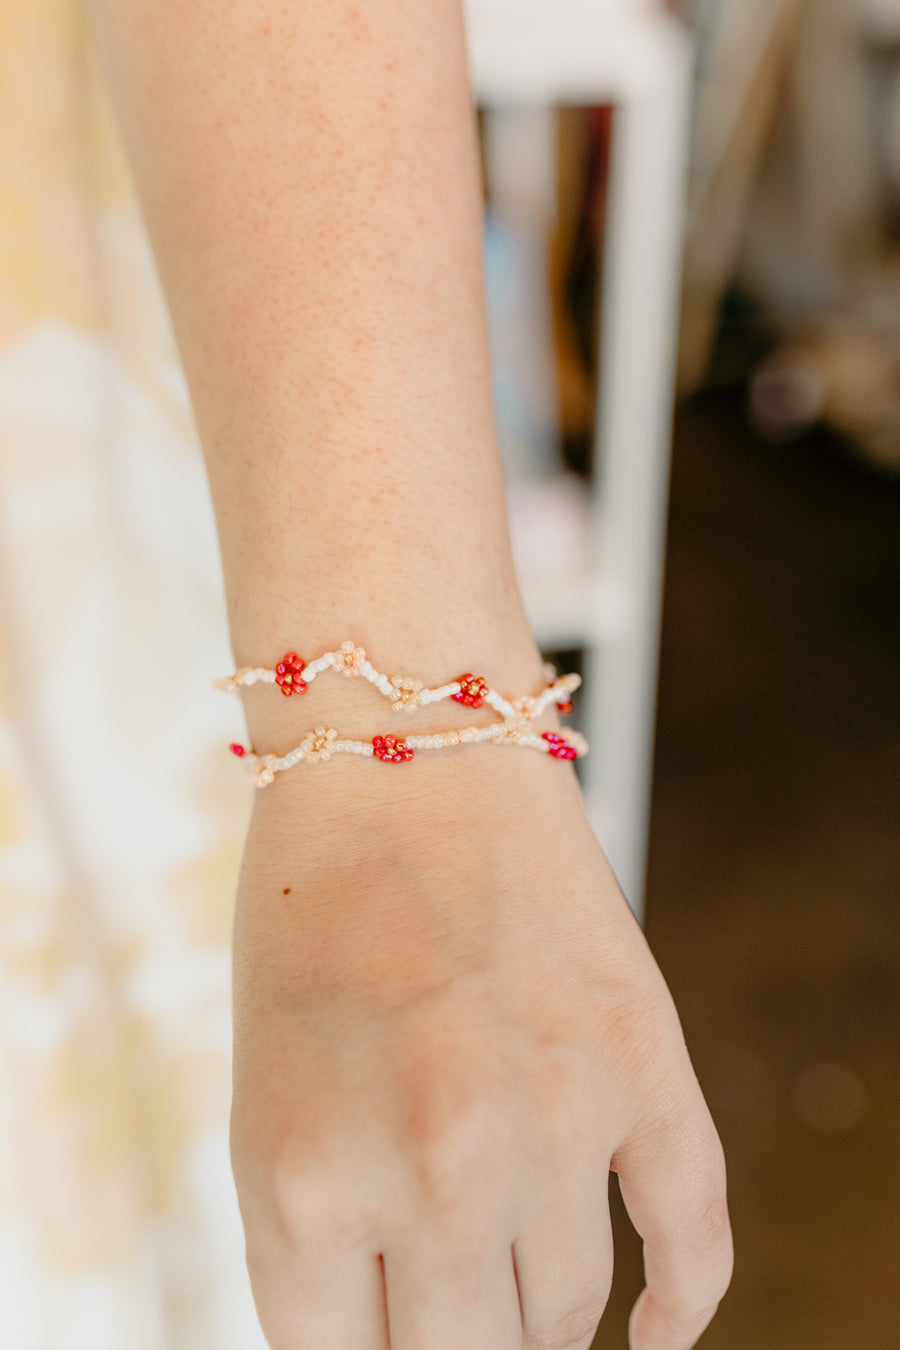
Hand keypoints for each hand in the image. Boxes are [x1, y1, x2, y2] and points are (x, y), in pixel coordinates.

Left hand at [229, 747, 732, 1349]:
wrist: (401, 755)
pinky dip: (682, 1304)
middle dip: (453, 1344)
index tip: (385, 1330)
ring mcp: (553, 1117)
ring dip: (540, 1316)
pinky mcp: (642, 1059)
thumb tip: (394, 1338)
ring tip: (517, 1287)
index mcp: (303, 1183)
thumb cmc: (312, 914)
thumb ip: (324, 1240)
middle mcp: (433, 1171)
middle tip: (451, 1313)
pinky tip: (655, 1334)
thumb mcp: (270, 1090)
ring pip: (570, 1312)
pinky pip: (693, 1232)